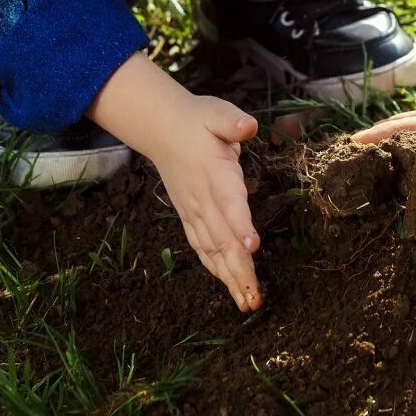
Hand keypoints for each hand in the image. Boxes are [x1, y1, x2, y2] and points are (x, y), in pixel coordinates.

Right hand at [140, 95, 263, 310]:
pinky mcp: (189, 217)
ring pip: (213, 250)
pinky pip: (202, 247)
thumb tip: (248, 126)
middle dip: (239, 269)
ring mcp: (194, 211)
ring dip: (230, 277)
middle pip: (222, 239)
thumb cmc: (197, 120)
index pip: (228, 203)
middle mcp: (202, 199)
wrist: (162, 129)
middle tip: (254, 297)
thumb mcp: (216, 112)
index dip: (240, 225)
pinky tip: (229, 285)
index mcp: (213, 174)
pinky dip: (215, 268)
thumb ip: (232, 121)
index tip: (252, 246)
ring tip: (246, 303)